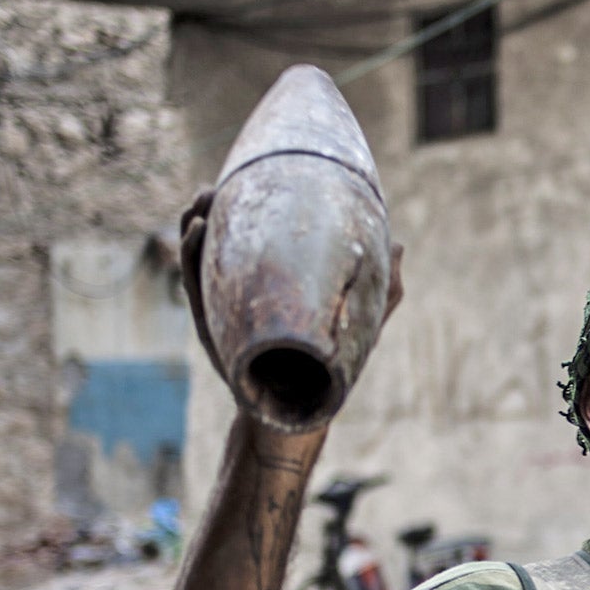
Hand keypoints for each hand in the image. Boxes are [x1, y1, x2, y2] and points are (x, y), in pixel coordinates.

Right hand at [179, 190, 407, 381]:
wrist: (303, 413)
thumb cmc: (331, 366)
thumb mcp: (359, 322)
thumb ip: (384, 287)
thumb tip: (398, 243)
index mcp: (272, 285)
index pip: (253, 237)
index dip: (246, 206)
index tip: (249, 176)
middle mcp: (243, 292)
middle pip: (219, 243)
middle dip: (210, 210)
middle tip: (211, 188)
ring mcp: (225, 310)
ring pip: (200, 259)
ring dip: (194, 225)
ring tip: (201, 202)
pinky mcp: (213, 328)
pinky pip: (196, 286)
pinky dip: (192, 256)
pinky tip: (198, 232)